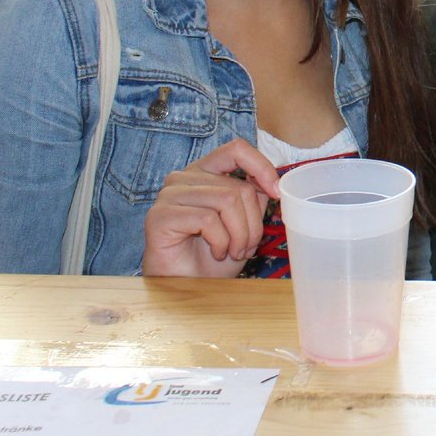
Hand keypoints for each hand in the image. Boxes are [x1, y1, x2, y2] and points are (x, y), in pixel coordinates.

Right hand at [142, 139, 280, 277]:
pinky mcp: (160, 215)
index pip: (236, 149)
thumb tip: (273, 183)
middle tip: (247, 247)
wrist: (189, 286)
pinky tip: (216, 252)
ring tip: (233, 252)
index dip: (261, 167)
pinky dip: (221, 241)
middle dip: (252, 223)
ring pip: (226, 201)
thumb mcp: (245, 222)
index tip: (276, 192)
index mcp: (205, 172)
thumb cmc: (215, 255)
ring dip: (239, 235)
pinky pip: (207, 219)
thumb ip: (255, 197)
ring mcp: (169, 195)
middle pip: (238, 187)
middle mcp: (184, 177)